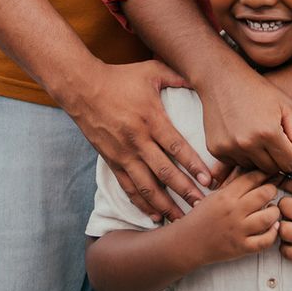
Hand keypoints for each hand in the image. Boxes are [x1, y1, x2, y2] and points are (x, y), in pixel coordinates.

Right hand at [64, 59, 210, 222]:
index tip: (209, 181)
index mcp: (150, 119)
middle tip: (202, 207)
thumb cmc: (119, 77)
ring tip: (181, 219)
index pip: (176, 147)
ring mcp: (123, 154)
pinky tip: (154, 216)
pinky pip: (128, 187)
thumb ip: (176, 76)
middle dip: (185, 191)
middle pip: (164, 172)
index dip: (193, 165)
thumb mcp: (150, 71)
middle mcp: (137, 140)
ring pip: (146, 186)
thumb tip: (201, 77)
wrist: (82, 88)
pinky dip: (141, 203)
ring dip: (165, 205)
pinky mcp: (112, 161)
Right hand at [175, 169, 281, 265]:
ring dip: (275, 212)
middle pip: (265, 193)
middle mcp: (233, 211)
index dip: (266, 173)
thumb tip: (250, 167)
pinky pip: (266, 241)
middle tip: (272, 192)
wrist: (187, 243)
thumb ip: (233, 182)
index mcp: (225, 195)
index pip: (252, 177)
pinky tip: (272, 228)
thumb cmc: (202, 218)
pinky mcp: (242, 248)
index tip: (272, 173)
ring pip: (269, 217)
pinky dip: (273, 234)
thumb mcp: (215, 195)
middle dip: (272, 190)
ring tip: (272, 211)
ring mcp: (238, 230)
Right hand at [199, 64, 291, 181]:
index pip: (290, 164)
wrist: (222, 80)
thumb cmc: (259, 91)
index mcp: (268, 132)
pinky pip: (235, 164)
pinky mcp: (216, 150)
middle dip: (277, 159)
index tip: (291, 148)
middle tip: (275, 141)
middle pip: (272, 169)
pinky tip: (242, 136)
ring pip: (253, 168)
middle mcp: (247, 143)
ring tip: (257, 136)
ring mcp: (229, 147)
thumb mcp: (287, 106)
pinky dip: (242, 155)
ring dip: (259, 158)